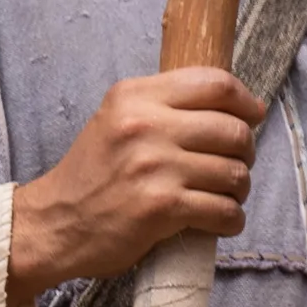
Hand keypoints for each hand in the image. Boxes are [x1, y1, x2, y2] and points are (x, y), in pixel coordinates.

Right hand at [7, 68, 264, 300]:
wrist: (53, 224)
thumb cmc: (93, 173)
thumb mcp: (117, 119)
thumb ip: (166, 105)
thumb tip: (237, 105)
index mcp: (135, 97)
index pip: (215, 83)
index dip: (245, 101)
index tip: (252, 116)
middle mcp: (145, 126)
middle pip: (234, 130)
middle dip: (246, 152)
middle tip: (233, 166)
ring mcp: (154, 167)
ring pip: (235, 173)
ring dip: (239, 189)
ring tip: (223, 195)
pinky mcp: (161, 207)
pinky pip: (225, 210)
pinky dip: (231, 219)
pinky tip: (219, 220)